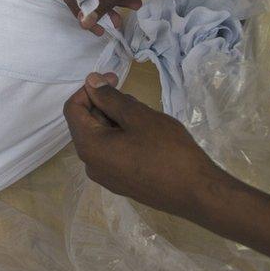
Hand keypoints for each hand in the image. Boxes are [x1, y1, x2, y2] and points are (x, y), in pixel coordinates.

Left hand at [62, 72, 229, 220]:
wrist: (196, 193)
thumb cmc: (167, 151)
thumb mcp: (138, 116)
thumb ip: (110, 98)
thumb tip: (90, 81)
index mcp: (89, 146)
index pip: (73, 109)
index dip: (89, 89)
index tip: (114, 78)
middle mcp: (90, 164)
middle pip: (87, 123)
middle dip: (106, 104)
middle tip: (135, 99)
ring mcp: (106, 176)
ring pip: (102, 137)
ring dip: (117, 120)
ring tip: (145, 116)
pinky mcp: (121, 182)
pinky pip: (112, 152)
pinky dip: (122, 136)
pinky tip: (146, 134)